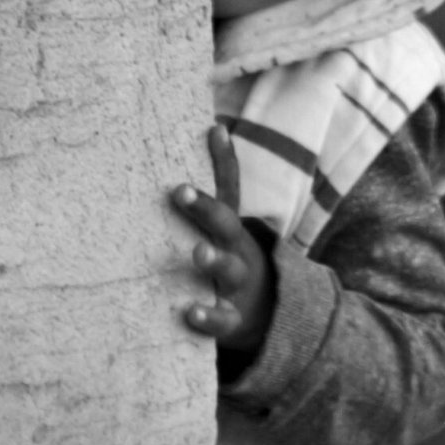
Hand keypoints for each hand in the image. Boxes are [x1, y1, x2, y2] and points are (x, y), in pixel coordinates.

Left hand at [171, 125, 271, 353]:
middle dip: (205, 208)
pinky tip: (190, 313)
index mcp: (231, 225)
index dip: (223, 159)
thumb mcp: (227, 221)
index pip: (229, 188)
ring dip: (213, 260)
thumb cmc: (231, 256)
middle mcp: (236, 249)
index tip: (212, 130)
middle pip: (226, 225)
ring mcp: (236, 284)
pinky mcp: (232, 319)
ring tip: (198, 252)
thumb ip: (222, 178)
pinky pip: (223, 319)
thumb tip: (215, 125)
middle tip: (180, 191)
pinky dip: (209, 317)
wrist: (265, 314)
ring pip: (228, 269)